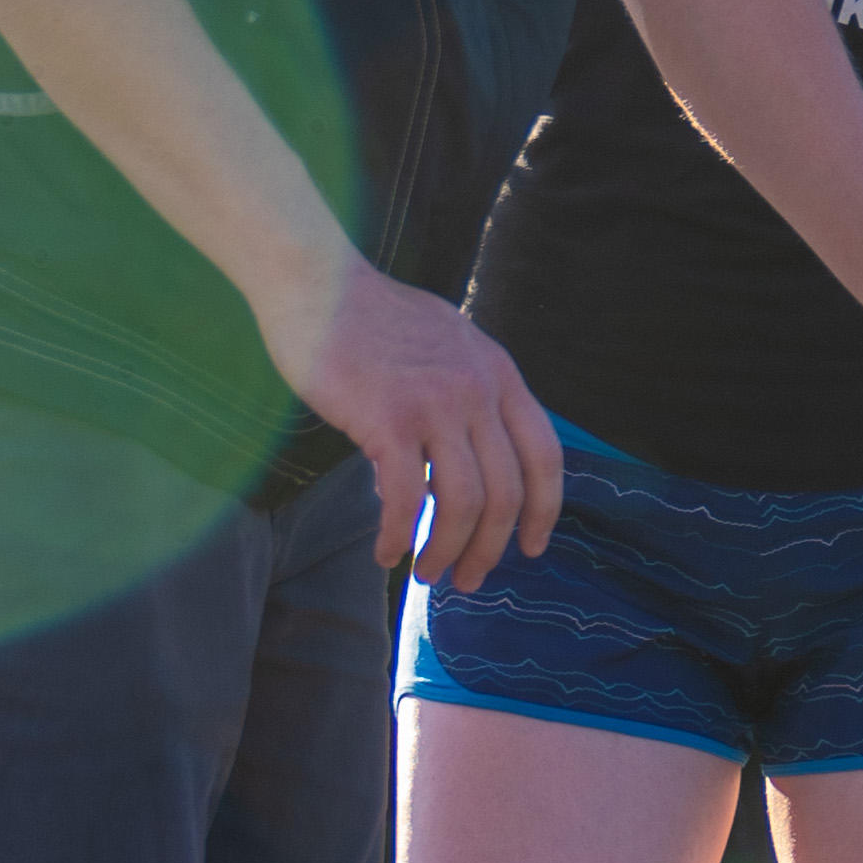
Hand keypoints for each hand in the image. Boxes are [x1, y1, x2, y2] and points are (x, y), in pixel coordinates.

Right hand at [271, 261, 562, 587]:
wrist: (317, 282)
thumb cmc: (371, 317)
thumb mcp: (448, 344)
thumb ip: (467, 393)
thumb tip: (456, 459)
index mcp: (499, 373)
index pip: (545, 455)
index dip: (545, 511)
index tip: (532, 548)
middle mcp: (477, 390)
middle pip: (507, 493)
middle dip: (490, 549)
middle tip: (468, 580)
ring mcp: (435, 404)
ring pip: (462, 504)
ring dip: (446, 551)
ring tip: (427, 573)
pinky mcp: (388, 419)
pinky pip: (405, 498)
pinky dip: (398, 535)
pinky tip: (386, 552)